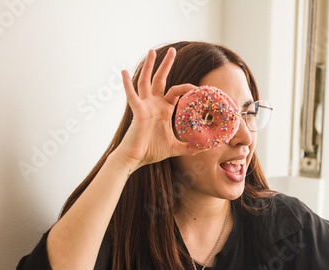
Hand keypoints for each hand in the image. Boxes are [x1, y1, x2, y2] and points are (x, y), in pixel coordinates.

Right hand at [115, 48, 200, 167]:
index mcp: (164, 109)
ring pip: (146, 81)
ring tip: (151, 51)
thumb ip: (190, 147)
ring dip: (149, 66)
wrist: (136, 158)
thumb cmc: (152, 151)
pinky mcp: (137, 111)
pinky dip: (127, 84)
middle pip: (160, 79)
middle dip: (166, 65)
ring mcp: (144, 105)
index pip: (177, 92)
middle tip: (173, 50)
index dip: (188, 89)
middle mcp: (154, 104)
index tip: (200, 89)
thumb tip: (205, 148)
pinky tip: (124, 71)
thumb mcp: (176, 148)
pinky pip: (131, 95)